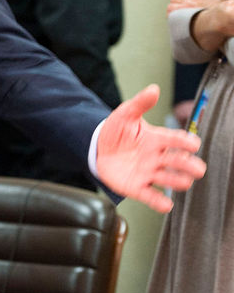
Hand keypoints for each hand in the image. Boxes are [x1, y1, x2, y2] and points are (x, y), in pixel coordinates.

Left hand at [96, 85, 205, 212]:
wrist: (96, 147)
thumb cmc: (116, 131)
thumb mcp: (124, 115)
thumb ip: (139, 103)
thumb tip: (153, 89)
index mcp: (157, 139)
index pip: (177, 140)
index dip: (186, 142)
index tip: (193, 144)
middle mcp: (157, 157)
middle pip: (182, 163)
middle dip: (191, 165)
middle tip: (194, 167)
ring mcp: (149, 173)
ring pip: (173, 180)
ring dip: (179, 181)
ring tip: (181, 181)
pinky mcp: (137, 187)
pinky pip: (152, 197)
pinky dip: (161, 202)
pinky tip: (166, 204)